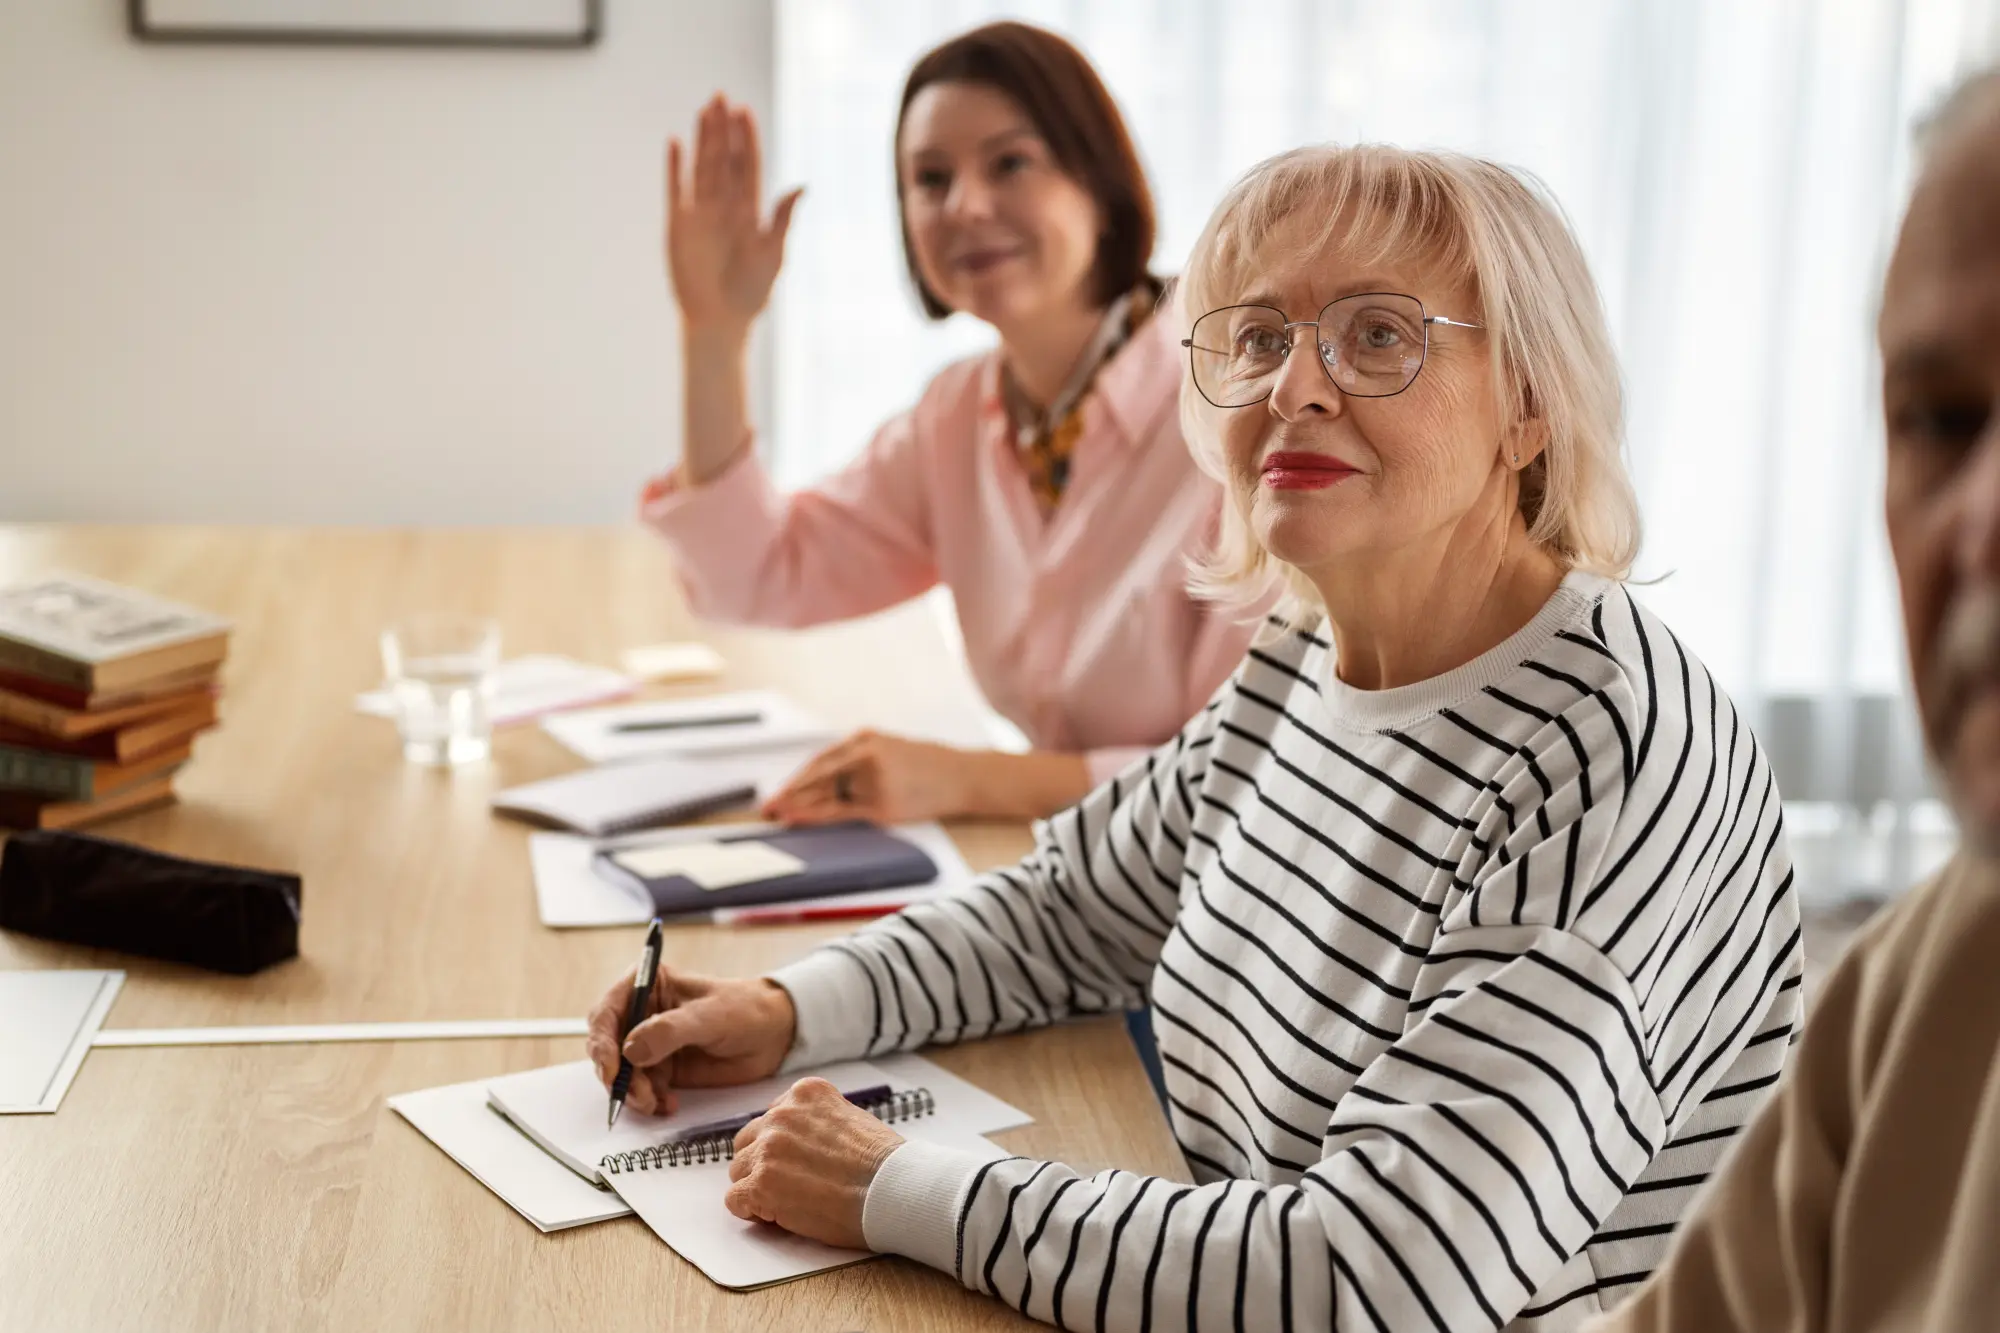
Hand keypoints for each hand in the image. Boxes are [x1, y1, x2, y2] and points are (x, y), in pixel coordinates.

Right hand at [585, 963, 796, 1115]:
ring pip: (622, 1074)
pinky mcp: (662, 1068)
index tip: (612, 1069)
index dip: (602, 1042)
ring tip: (654, 1102)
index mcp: (646, 985)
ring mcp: (649, 1043)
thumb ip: (669, 1031)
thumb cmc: (745, 1009)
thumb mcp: (709, 1015)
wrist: (774, 1035)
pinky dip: (649, 1101)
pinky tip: (667, 1104)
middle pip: (607, 1047)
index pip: (606, 1012)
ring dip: (633, 1092)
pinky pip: (642, 1090)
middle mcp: (640, 1014)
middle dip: (616, 1075)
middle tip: (634, 1094)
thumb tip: (631, 1051)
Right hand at [666, 94, 802, 333]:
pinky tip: (675, 143)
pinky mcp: (678, 224)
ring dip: (701, 139)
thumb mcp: (773, 255)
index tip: (745, 112)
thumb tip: (800, 186)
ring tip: (703, 109)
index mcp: (751, 211)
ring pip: (701, 167)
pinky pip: (675, 189)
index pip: (748, 166)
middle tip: (722, 96)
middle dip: (723, 129)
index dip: (746, 139)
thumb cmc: (752, 294)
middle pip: (723, 159)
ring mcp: (701, 213)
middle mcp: (726, 207)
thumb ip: (782, 219)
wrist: (719, 320)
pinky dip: (675, 167)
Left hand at [723, 1078, 904, 1249]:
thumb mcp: (852, 1117)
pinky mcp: (761, 1184)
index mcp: (805, 1093)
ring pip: (739, 1170)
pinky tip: (774, 1217)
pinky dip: (750, 1211)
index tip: (796, 1163)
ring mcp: (769, 1149)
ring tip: (786, 1203)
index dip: (781, 1146)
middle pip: (749, 1142)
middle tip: (787, 1186)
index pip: (771, 1118)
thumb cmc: (884, 1163)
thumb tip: (801, 1144)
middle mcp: (781, 1114)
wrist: (894, 1189)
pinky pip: (734, 1199)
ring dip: (756, 1188)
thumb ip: (819, 1122)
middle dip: (762, 1164)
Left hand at [761, 729, 976, 825]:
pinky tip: (798, 819)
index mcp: (866, 738)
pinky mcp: (882, 804)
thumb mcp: (891, 750)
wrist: (963, 776)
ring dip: (798, 806)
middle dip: (790, 792)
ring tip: (777, 816)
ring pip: (826, 795)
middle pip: (817, 775)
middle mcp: (866, 754)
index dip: (797, 777)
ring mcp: (873, 779)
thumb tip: (826, 781)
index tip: (779, 790)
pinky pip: (841, 812)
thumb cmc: (928, 766)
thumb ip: (860, 760)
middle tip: (767, 806)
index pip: (821, 760)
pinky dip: (815, 816)